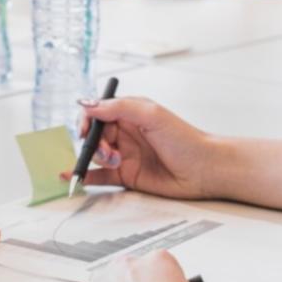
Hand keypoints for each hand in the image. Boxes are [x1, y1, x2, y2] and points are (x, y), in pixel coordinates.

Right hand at [66, 97, 215, 199]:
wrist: (205, 169)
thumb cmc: (185, 139)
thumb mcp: (151, 115)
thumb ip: (119, 108)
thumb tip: (88, 104)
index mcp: (130, 114)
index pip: (97, 112)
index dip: (87, 120)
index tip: (86, 131)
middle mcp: (126, 133)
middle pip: (94, 135)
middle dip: (92, 143)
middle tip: (106, 151)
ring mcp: (125, 155)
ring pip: (96, 155)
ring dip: (95, 158)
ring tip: (115, 162)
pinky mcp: (128, 175)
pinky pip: (101, 176)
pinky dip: (87, 176)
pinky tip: (77, 178)